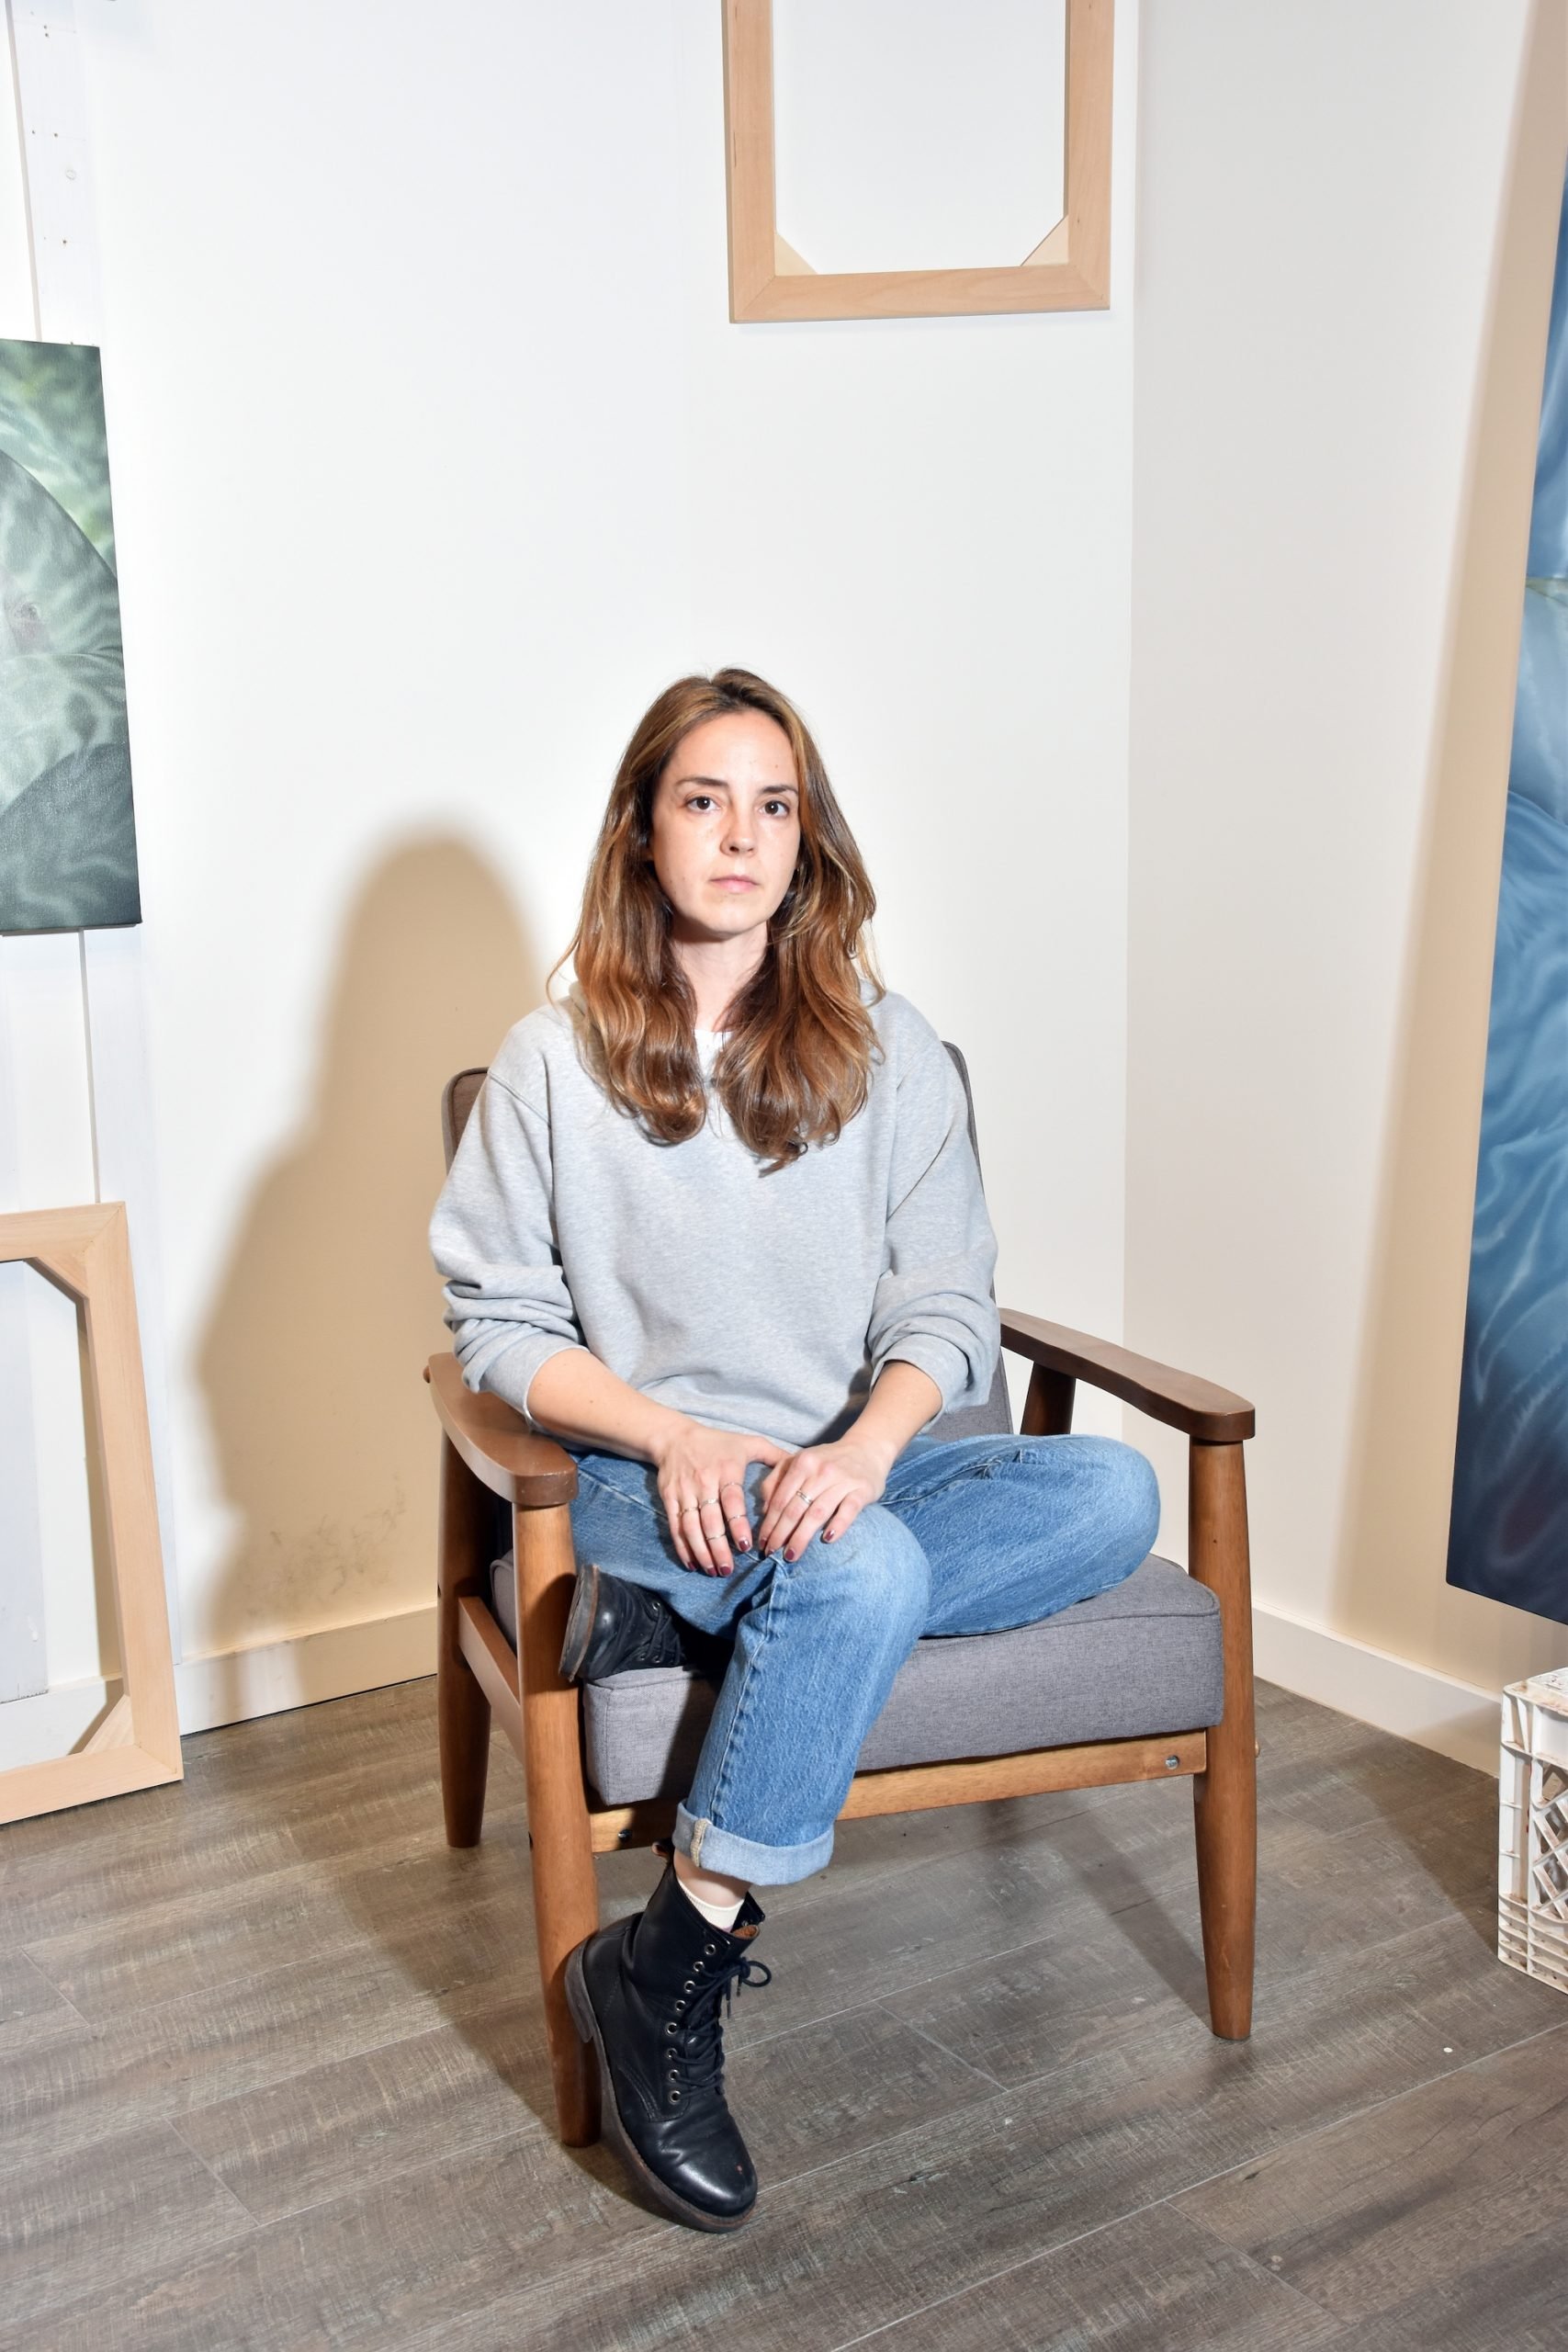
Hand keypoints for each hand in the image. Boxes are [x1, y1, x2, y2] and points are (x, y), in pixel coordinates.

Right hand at [651, 1420, 790, 1574]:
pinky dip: (682, 1547)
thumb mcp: (748, 1442)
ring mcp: (685, 1492)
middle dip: (719, 1548)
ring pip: (691, 1527)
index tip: (745, 1546)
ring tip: (713, 1571)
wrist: (675, 1438)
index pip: (732, 1502)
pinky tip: (691, 1563)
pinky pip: (675, 1526)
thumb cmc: (718, 1443)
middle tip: (729, 1570)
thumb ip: (774, 1455)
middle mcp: (704, 1482)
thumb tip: (799, 1464)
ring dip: (702, 1552)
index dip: (737, 1525)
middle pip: (710, 1520)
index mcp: (727, 1470)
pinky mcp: (669, 1498)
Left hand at [756, 1436, 893, 1560]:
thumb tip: (764, 1509)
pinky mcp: (862, 1490)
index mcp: (802, 1463)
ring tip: (791, 1555)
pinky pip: (848, 1510)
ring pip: (817, 1513)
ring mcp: (843, 1480)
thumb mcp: (799, 1461)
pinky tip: (827, 1540)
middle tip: (771, 1553)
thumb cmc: (827, 1460)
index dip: (769, 1523)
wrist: (867, 1448)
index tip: (762, 1543)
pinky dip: (837, 1525)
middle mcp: (821, 1470)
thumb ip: (777, 1480)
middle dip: (780, 1534)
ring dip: (802, 1536)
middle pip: (796, 1508)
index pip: (781, 1499)